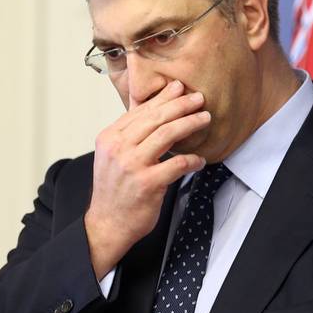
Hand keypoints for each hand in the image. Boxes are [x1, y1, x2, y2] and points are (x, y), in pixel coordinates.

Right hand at [85, 80, 209, 279]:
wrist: (107, 223)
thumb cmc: (114, 191)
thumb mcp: (112, 157)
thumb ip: (128, 136)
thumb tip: (154, 114)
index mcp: (109, 138)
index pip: (139, 111)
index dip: (162, 98)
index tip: (178, 88)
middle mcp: (118, 149)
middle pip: (155, 118)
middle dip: (180, 105)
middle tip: (198, 98)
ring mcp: (132, 166)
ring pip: (166, 135)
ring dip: (189, 124)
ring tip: (204, 118)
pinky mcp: (147, 184)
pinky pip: (176, 164)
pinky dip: (191, 160)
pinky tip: (199, 159)